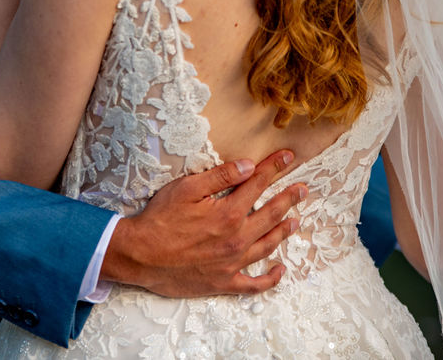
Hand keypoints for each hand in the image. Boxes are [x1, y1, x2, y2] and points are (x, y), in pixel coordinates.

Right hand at [101, 150, 306, 296]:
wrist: (140, 256)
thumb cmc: (160, 219)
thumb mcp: (187, 188)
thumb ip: (221, 177)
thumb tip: (249, 166)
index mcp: (229, 213)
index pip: (259, 184)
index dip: (275, 168)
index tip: (289, 157)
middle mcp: (237, 239)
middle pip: (272, 214)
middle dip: (289, 198)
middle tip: (303, 189)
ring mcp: (233, 263)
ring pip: (268, 245)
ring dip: (285, 231)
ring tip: (296, 220)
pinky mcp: (224, 282)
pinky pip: (254, 284)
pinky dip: (270, 279)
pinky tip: (280, 271)